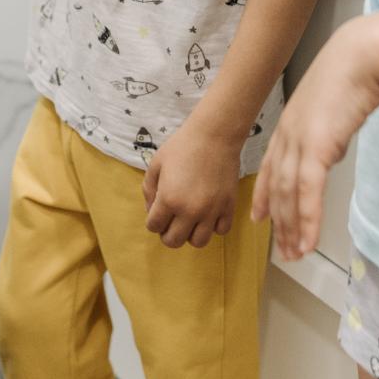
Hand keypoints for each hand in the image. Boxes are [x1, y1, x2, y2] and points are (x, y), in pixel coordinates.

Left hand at [142, 119, 243, 248]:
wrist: (214, 135)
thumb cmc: (182, 146)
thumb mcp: (156, 164)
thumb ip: (149, 190)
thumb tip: (152, 210)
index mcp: (169, 200)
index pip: (154, 227)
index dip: (153, 221)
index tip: (158, 212)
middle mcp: (190, 211)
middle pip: (173, 241)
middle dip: (168, 233)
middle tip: (171, 220)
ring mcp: (211, 211)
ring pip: (198, 242)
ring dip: (190, 234)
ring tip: (190, 220)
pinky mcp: (229, 207)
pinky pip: (221, 231)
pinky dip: (213, 227)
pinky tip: (209, 214)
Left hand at [251, 15, 378, 261]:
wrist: (362, 56)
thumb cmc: (353, 73)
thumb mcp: (330, 106)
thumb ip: (324, 132)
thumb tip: (327, 153)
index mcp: (290, 125)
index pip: (269, 168)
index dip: (263, 195)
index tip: (258, 217)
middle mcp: (288, 136)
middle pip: (278, 189)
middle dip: (280, 223)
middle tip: (283, 251)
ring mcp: (300, 143)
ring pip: (290, 197)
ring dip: (293, 230)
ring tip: (295, 255)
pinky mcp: (318, 148)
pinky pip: (308, 194)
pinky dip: (308, 222)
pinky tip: (308, 243)